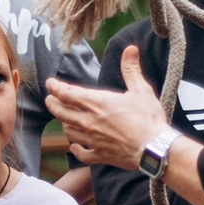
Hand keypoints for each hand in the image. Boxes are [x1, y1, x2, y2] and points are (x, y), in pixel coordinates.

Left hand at [46, 47, 169, 169]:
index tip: (49, 83)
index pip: (67, 93)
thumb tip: (130, 49)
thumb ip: (131, 69)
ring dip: (64, 123)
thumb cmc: (148, 118)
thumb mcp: (141, 90)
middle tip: (49, 99)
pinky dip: (75, 149)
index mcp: (97, 103)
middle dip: (53, 104)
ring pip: (68, 131)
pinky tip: (74, 146)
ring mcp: (93, 140)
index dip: (55, 87)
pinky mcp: (100, 155)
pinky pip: (81, 153)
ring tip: (64, 118)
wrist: (154, 149)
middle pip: (61, 112)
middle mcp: (90, 121)